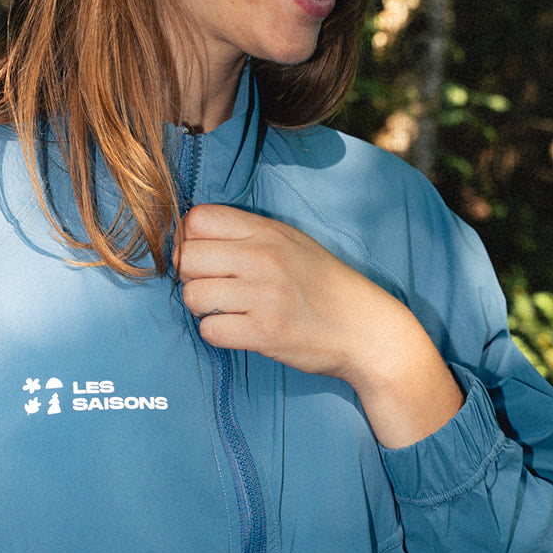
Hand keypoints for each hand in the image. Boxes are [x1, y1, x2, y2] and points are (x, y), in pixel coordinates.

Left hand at [175, 204, 462, 447]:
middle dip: (191, 277)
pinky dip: (218, 333)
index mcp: (267, 231)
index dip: (189, 240)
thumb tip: (188, 234)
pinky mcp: (265, 333)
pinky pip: (210, 331)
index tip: (202, 257)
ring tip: (228, 310)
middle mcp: (264, 258)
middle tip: (213, 287)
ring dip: (203, 309)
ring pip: (193, 297)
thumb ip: (246, 234)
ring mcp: (264, 296)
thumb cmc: (324, 285)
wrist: (366, 329)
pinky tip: (239, 330)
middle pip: (187, 259)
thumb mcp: (291, 242)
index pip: (197, 220)